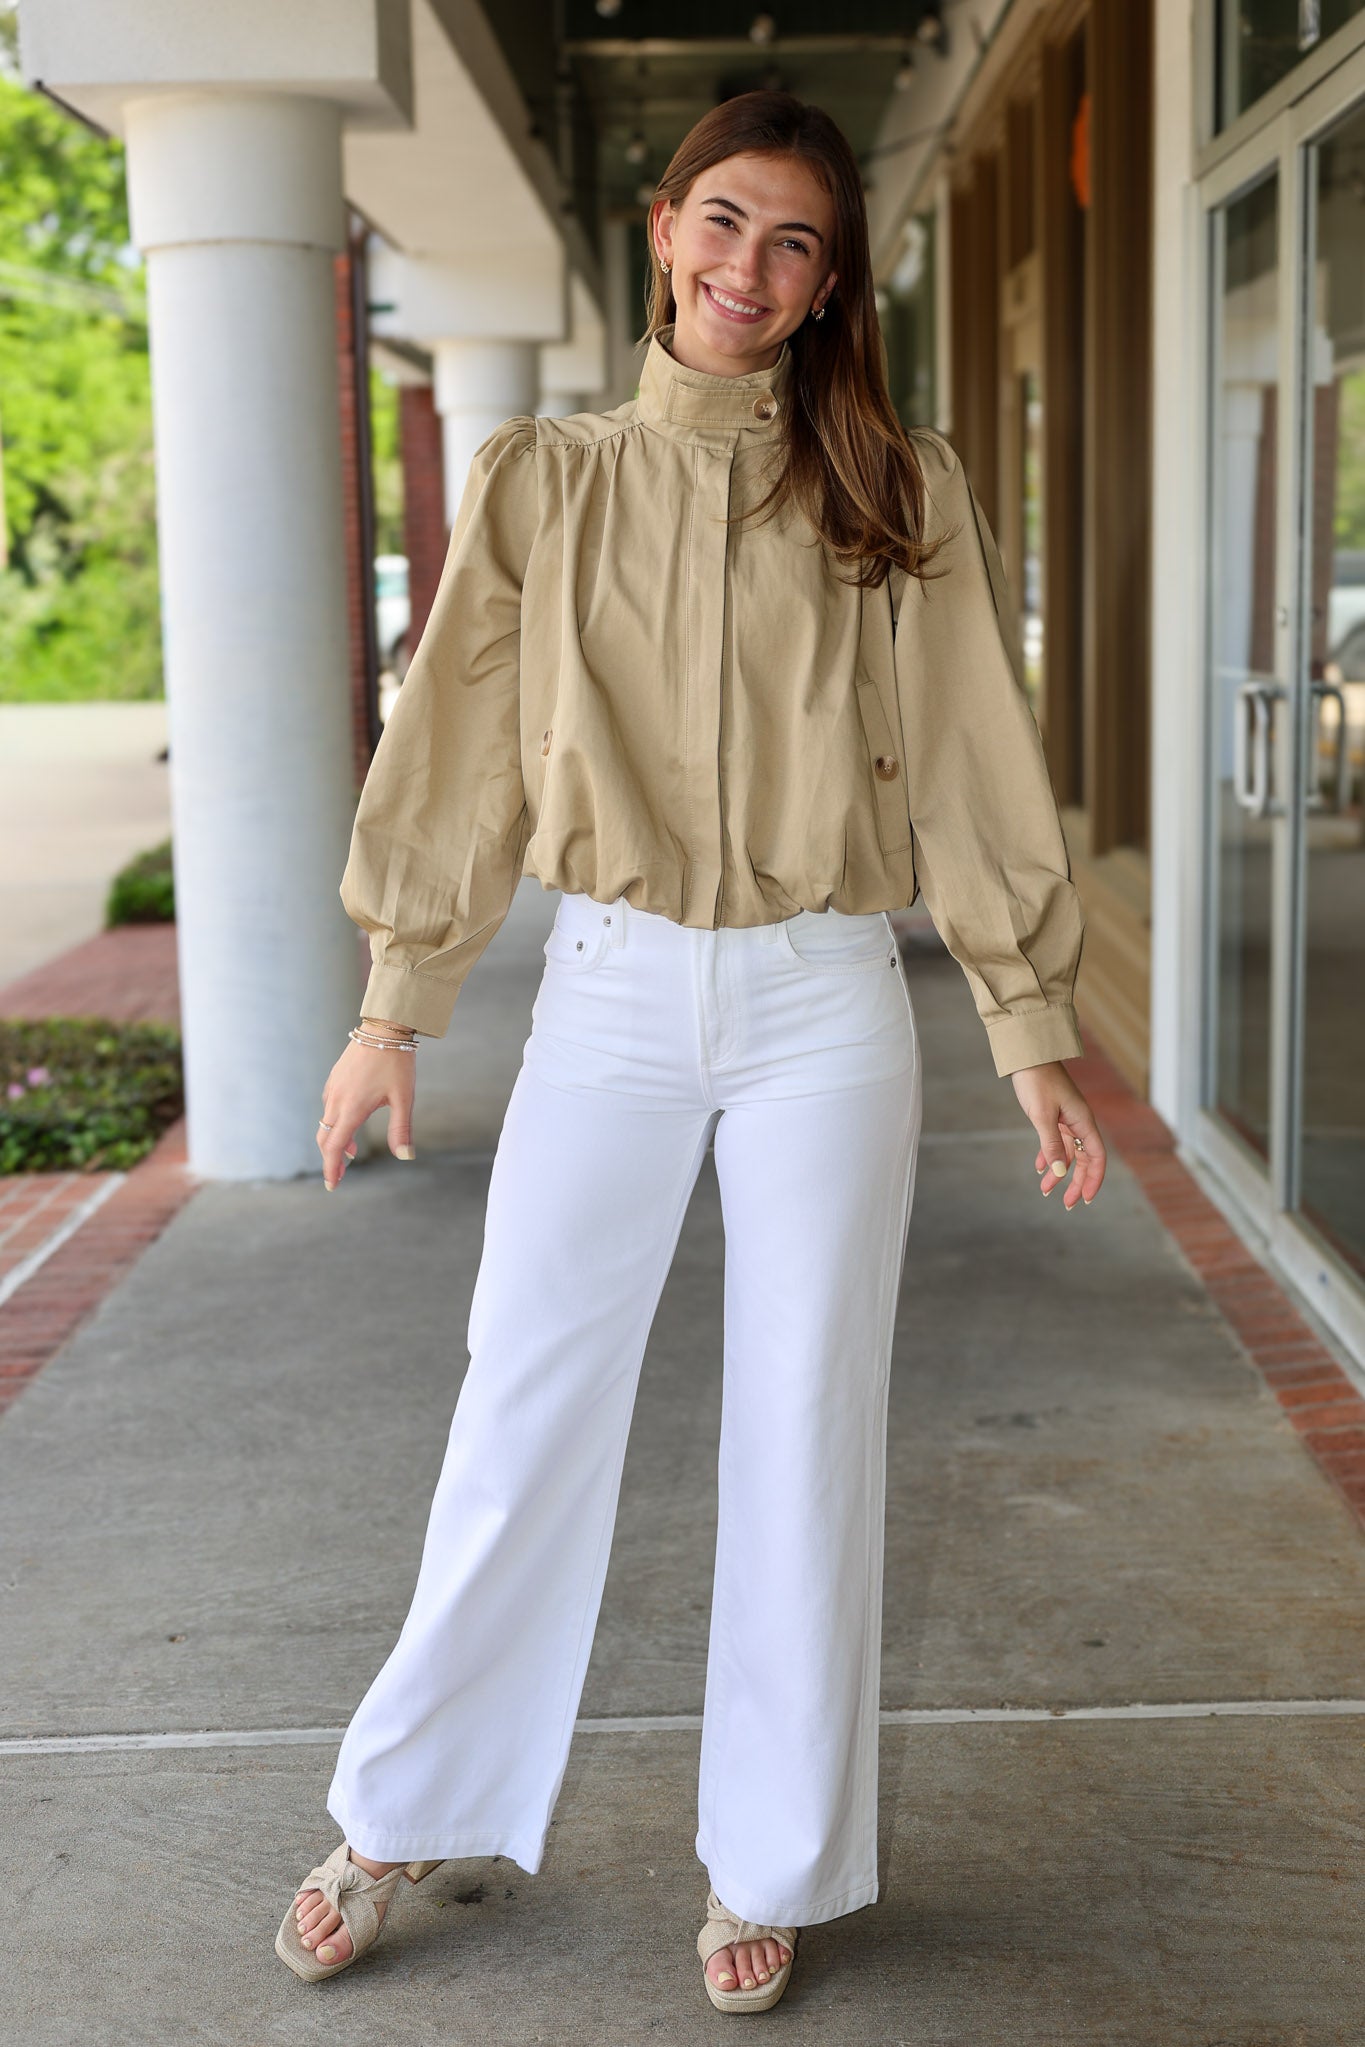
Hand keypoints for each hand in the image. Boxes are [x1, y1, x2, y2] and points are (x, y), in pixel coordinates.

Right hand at [317, 1032, 416, 1190]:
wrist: (384, 1028)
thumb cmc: (396, 1063)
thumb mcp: (404, 1099)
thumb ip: (401, 1130)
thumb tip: (406, 1157)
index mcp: (351, 1109)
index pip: (334, 1147)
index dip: (331, 1169)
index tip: (333, 1185)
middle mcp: (336, 1100)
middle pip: (325, 1138)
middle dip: (331, 1159)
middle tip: (339, 1176)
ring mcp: (333, 1088)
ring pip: (326, 1122)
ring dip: (335, 1140)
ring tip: (352, 1153)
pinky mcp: (334, 1079)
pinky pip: (329, 1107)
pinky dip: (336, 1122)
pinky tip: (351, 1121)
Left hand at [1009, 1060, 1105, 1209]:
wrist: (1028, 1056)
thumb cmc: (1037, 1081)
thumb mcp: (1042, 1115)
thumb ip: (1052, 1143)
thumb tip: (1061, 1171)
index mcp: (1083, 1122)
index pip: (1096, 1157)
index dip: (1093, 1180)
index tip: (1085, 1199)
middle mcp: (1078, 1123)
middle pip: (1084, 1159)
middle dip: (1076, 1182)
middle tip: (1067, 1204)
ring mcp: (1066, 1120)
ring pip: (1068, 1153)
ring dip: (1058, 1172)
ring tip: (1045, 1190)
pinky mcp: (1053, 1116)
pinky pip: (1055, 1142)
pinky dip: (1048, 1156)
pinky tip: (1040, 1168)